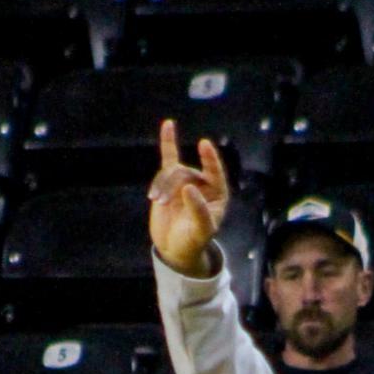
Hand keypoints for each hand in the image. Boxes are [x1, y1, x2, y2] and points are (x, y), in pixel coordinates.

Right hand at [148, 119, 228, 277]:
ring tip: (156, 201)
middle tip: (161, 202)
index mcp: (217, 195)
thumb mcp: (199, 231)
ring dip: (162, 184)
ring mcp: (186, 181)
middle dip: (171, 185)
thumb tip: (188, 187)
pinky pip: (170, 157)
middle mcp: (204, 184)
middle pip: (185, 173)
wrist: (175, 248)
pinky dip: (168, 142)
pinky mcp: (170, 180)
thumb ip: (198, 210)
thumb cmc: (193, 241)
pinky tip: (168, 125)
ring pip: (171, 171)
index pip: (215, 173)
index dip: (210, 160)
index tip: (204, 145)